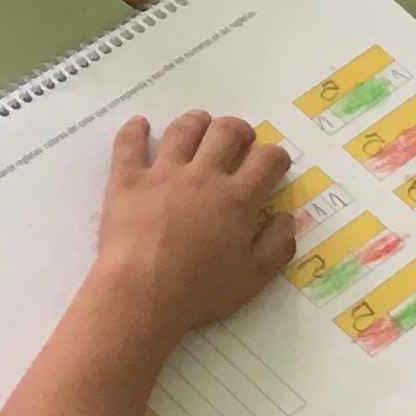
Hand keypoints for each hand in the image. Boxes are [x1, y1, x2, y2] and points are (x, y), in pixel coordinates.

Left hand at [88, 113, 296, 339]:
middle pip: (226, 132)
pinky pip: (129, 142)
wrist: (143, 294)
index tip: (274, 162)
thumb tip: (288, 216)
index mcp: (237, 199)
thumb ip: (277, 246)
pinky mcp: (127, 178)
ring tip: (199, 125)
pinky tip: (140, 124)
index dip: (276, 156)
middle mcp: (203, 176)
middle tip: (239, 139)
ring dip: (196, 121)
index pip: (266, 160)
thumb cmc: (200, 292)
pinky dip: (135, 129)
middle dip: (239, 130)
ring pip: (183, 129)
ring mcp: (163, 173)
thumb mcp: (253, 279)